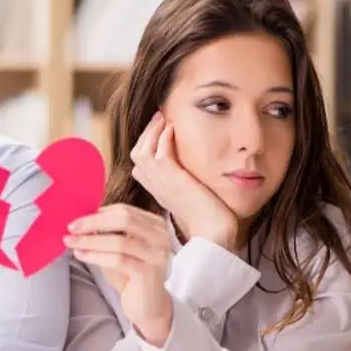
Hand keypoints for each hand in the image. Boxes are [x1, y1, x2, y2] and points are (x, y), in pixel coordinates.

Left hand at [65, 204, 173, 343]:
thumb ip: (107, 233)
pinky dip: (96, 256)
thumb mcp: (119, 248)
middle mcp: (160, 236)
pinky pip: (118, 260)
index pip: (124, 210)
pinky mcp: (148, 272)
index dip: (98, 213)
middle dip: (94, 222)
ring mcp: (156, 254)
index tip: (77, 220)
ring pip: (120, 241)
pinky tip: (80, 255)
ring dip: (91, 241)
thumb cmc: (131, 275)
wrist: (148, 306)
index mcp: (154, 225)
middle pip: (124, 219)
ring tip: (71, 242)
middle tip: (71, 227)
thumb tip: (81, 221)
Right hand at [130, 112, 238, 250]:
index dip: (145, 145)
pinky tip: (173, 127)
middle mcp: (156, 187)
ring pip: (142, 151)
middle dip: (146, 133)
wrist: (215, 233)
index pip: (140, 165)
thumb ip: (187, 182)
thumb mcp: (194, 196)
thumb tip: (193, 167)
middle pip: (136, 155)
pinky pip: (159, 153)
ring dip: (152, 131)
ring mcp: (162, 184)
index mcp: (159, 191)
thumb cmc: (211, 218)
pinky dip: (163, 137)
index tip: (159, 131)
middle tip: (159, 117)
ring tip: (164, 117)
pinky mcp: (172, 180)